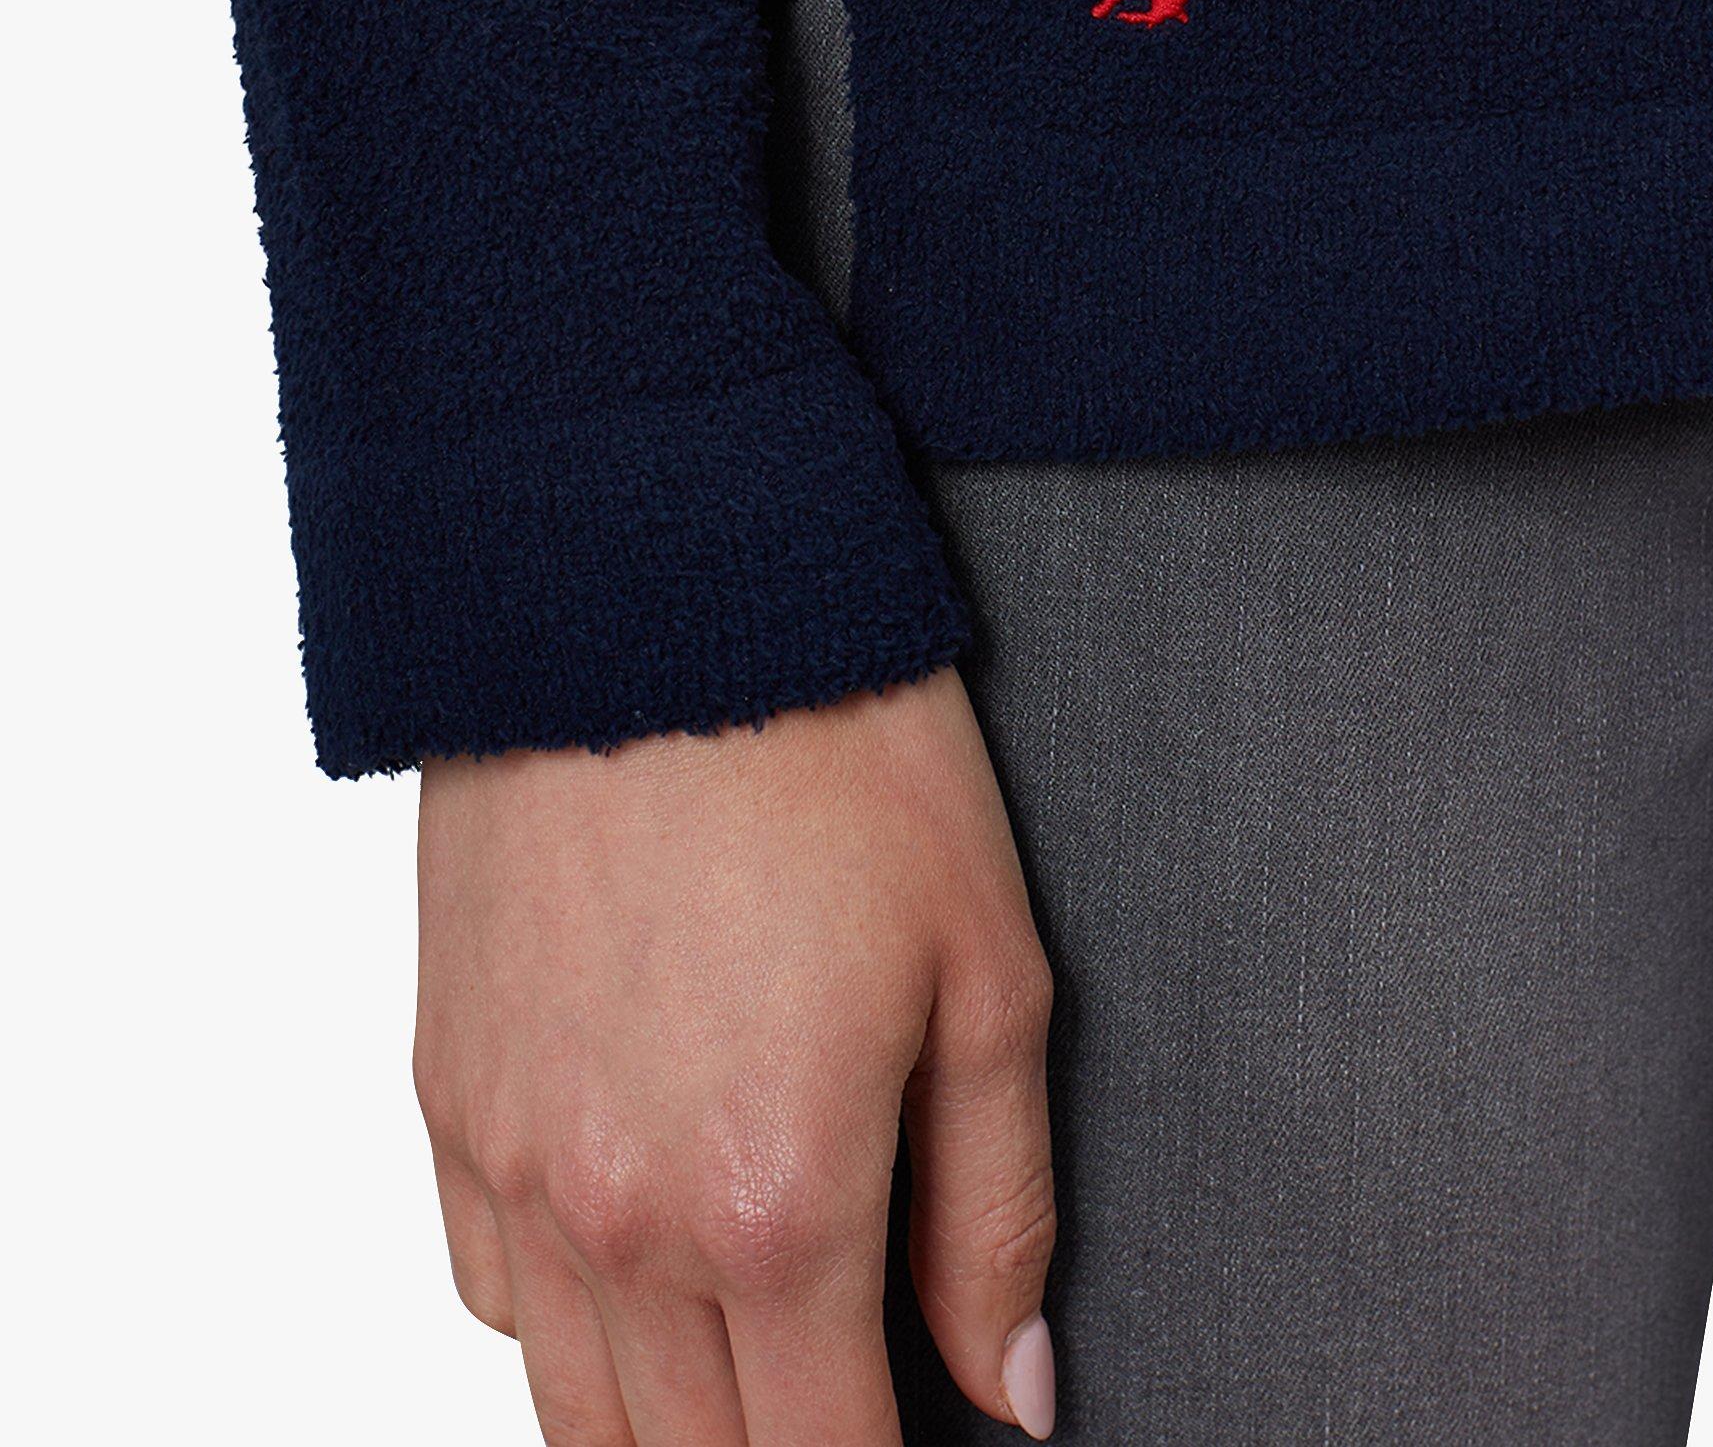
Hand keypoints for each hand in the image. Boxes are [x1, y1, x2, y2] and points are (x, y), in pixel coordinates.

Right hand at [414, 669, 1057, 1443]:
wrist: (654, 597)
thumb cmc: (842, 755)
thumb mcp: (990, 974)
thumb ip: (1000, 1213)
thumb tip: (1016, 1394)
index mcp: (776, 1202)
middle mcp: (623, 1216)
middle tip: (844, 1397)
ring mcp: (516, 1163)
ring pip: (573, 1411)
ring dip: (665, 1428)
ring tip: (748, 1385)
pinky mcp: (447, 1094)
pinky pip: (488, 1292)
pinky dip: (565, 1323)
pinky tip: (637, 1274)